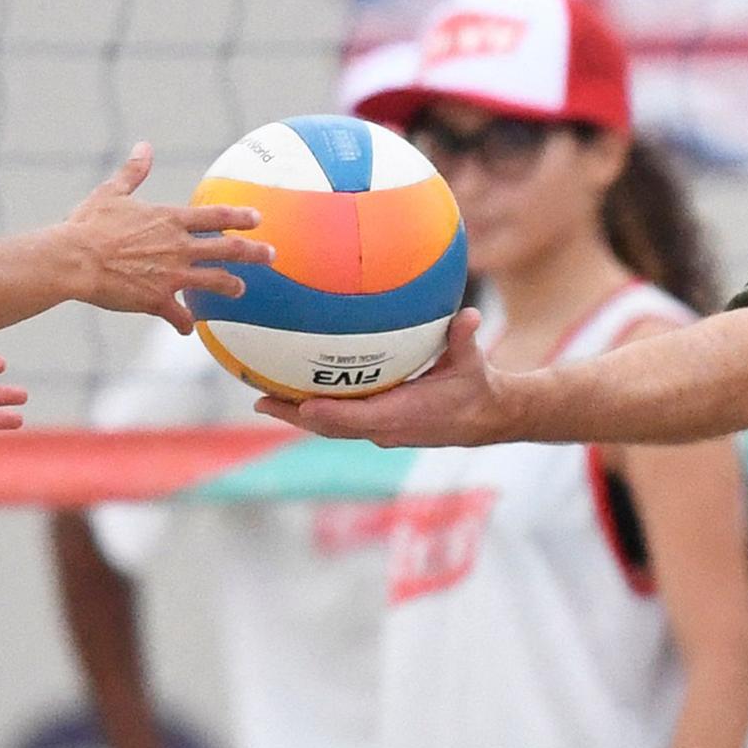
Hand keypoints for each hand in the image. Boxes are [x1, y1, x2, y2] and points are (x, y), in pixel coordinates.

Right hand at [64, 142, 272, 334]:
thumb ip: (133, 171)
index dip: (240, 217)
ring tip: (239, 290)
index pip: (216, 216)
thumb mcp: (112, 193)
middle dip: (255, 253)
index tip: (257, 218)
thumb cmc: (88, 225)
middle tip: (272, 255)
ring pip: (215, 281)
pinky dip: (184, 323)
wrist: (74, 259)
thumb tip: (143, 147)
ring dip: (231, 286)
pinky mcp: (157, 300)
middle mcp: (178, 246)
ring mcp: (172, 274)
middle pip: (229, 249)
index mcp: (169, 219)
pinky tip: (186, 330)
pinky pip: (180, 316)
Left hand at [253, 309, 512, 446]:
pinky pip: (341, 422)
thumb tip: (470, 315)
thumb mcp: (473, 362)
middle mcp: (388, 429)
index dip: (331, 413)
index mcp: (407, 414)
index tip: (303, 404)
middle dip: (296, 416)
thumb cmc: (478, 387)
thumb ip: (465, 338)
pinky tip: (295, 392)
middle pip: (332, 428)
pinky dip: (316, 411)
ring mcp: (382, 432)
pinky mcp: (380, 428)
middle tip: (261, 400)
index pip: (361, 419)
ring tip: (264, 399)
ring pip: (332, 427)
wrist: (486, 418)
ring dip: (298, 415)